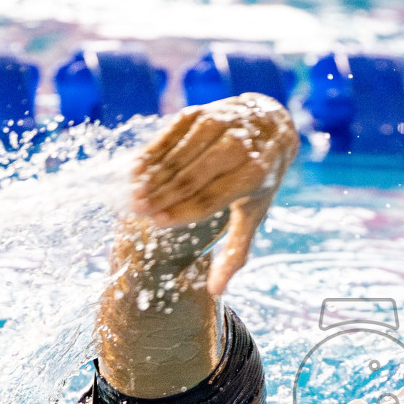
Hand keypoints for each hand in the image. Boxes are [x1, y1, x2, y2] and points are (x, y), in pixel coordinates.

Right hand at [131, 94, 297, 294]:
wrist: (270, 124)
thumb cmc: (258, 180)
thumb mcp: (254, 214)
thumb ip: (235, 252)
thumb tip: (216, 292)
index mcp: (255, 175)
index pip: (212, 198)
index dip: (182, 211)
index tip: (155, 224)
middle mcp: (240, 147)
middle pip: (193, 176)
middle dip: (163, 195)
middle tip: (137, 212)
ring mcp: (220, 125)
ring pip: (180, 155)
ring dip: (153, 175)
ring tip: (133, 196)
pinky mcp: (201, 112)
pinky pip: (171, 134)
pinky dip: (152, 153)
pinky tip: (135, 170)